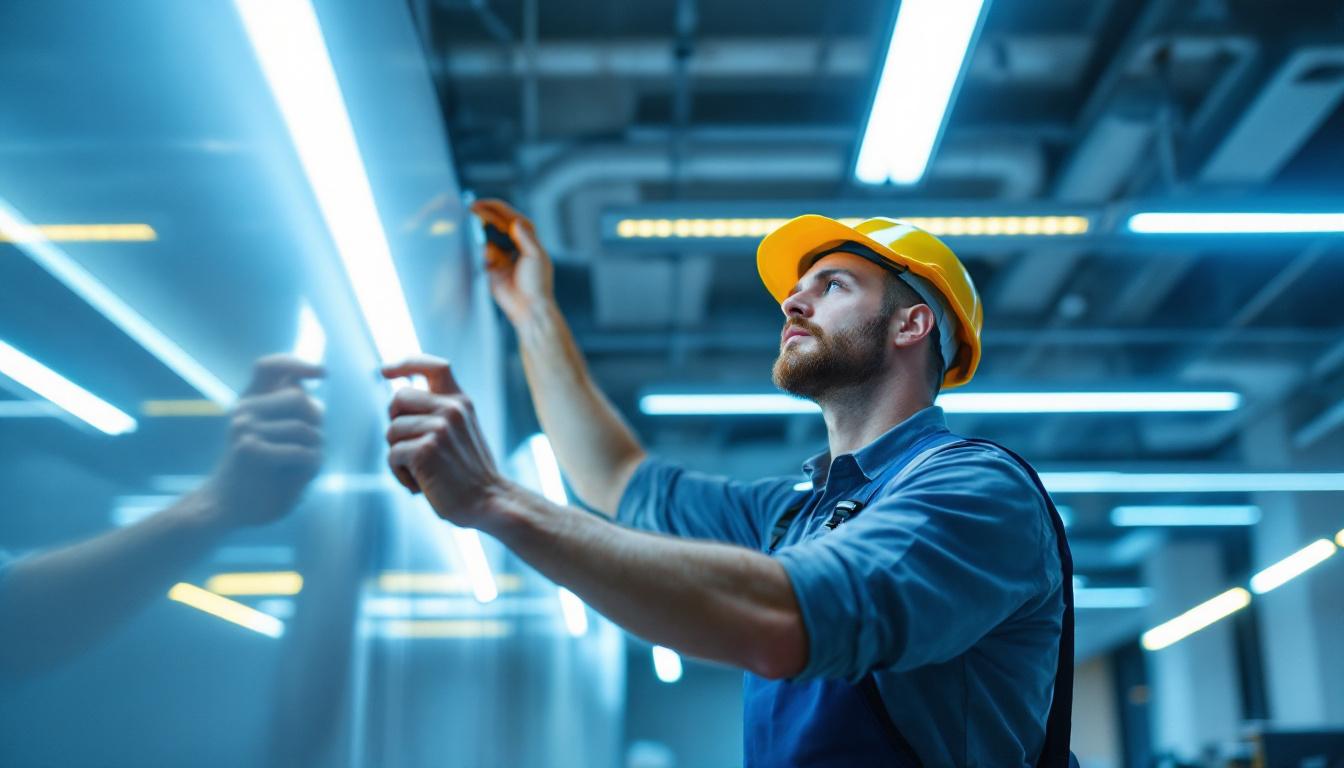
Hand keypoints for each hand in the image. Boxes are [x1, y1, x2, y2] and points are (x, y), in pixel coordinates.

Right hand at [198, 355, 324, 529]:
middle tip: (312, 445)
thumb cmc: (261, 475)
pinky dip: (310, 467)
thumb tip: (308, 391)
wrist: (225, 508)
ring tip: (300, 467)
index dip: (296, 363)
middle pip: (300, 398)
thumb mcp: (277, 439)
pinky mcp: (250, 450)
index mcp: (250, 402)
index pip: (269, 367)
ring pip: (305, 429)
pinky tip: (297, 479)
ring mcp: (245, 428)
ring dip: (316, 450)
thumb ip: (291, 414)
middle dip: (317, 421)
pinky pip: (302, 452)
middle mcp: (245, 410)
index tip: (324, 373)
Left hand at [381, 356, 511, 529]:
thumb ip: (439, 414)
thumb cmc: (470, 473)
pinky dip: (400, 474)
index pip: (434, 366)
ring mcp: (439, 428)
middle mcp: (451, 409)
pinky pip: (392, 455)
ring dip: (398, 455)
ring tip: (421, 471)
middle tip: (410, 447)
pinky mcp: (425, 450)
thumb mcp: (462, 432)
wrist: (489, 502)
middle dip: (395, 423)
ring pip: (391, 430)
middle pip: (399, 398)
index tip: (385, 371)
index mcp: (461, 402)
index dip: (406, 363)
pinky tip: (420, 485)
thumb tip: (398, 404)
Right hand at [471, 199, 554, 325]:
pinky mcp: (491, 268)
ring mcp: (502, 256)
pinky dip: (477, 251)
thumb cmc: (538, 283)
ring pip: (486, 238)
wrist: (529, 309)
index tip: (482, 203)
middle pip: (496, 224)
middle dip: (484, 216)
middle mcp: (514, 245)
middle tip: (470, 210)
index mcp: (528, 239)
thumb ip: (525, 237)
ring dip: (478, 232)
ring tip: (469, 226)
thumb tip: (515, 221)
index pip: (510, 216)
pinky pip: (481, 255)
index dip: (496, 208)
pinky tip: (476, 250)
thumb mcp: (535, 256)